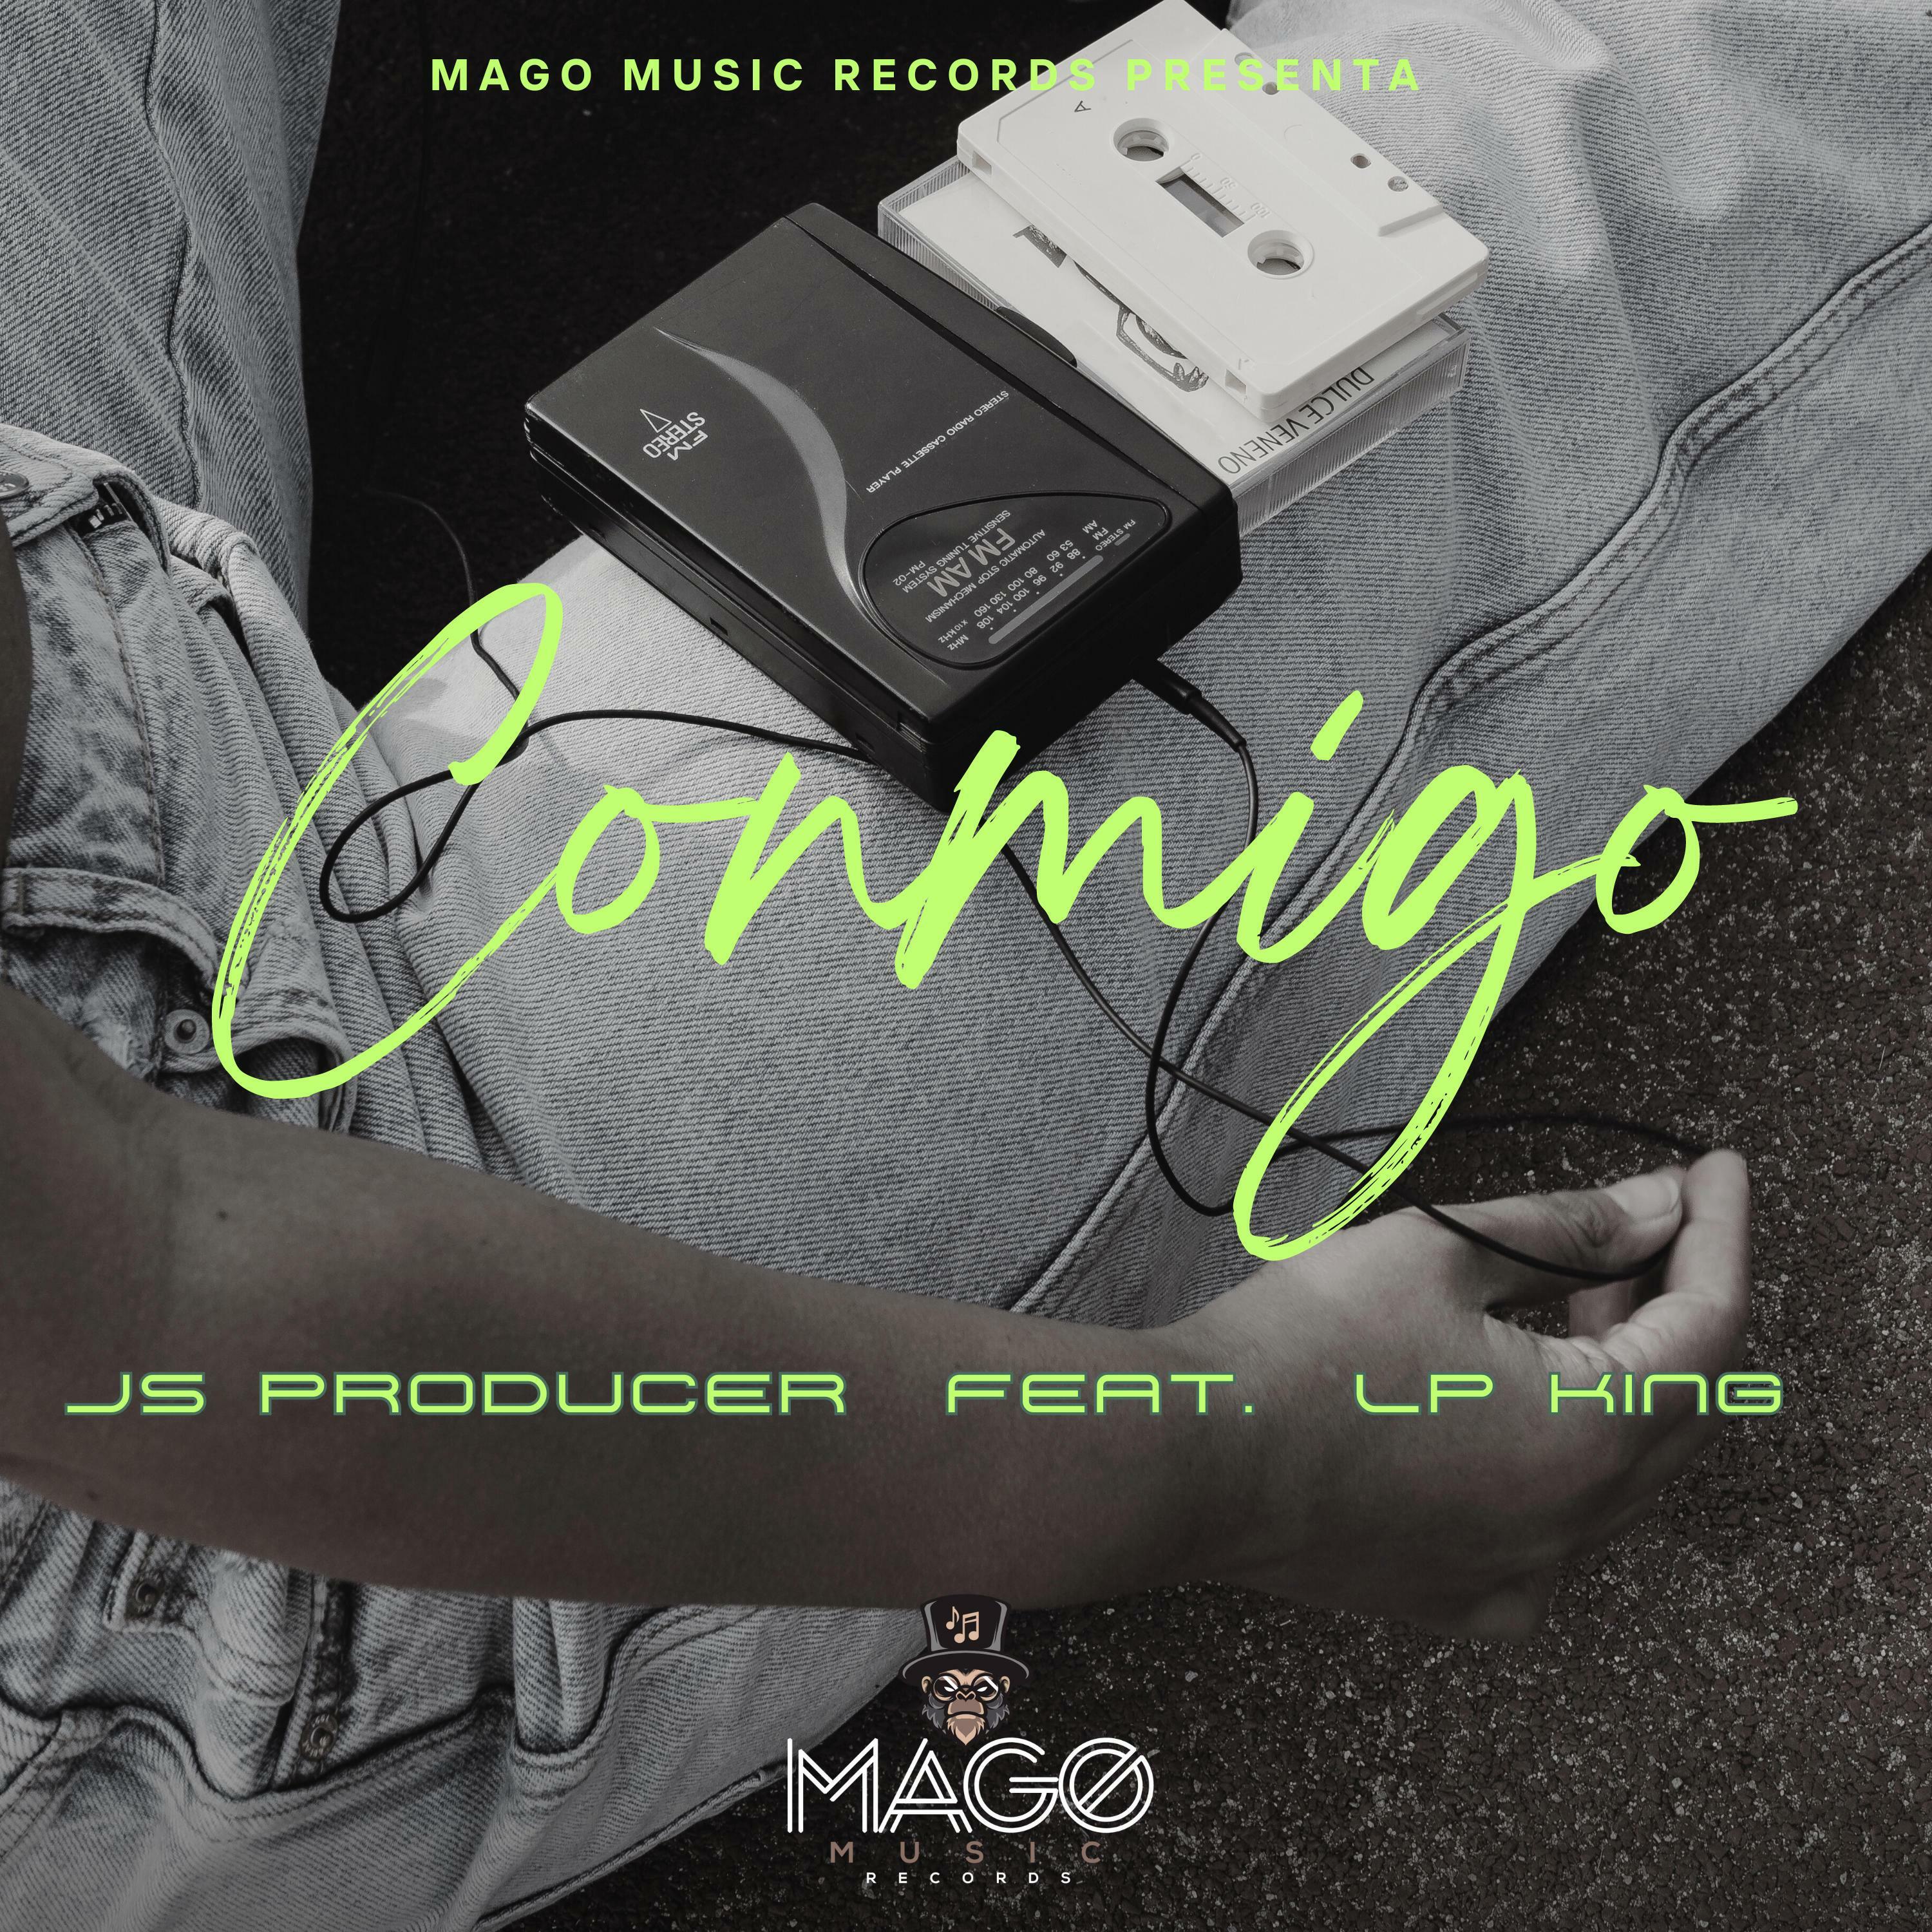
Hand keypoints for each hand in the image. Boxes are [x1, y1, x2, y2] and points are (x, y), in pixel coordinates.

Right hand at [1179, 1151, 1750, 1636]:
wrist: (1193, 1455)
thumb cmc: (1306, 1345)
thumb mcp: (1440, 1251)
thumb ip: (1567, 1230)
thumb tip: (1656, 1207)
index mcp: (1590, 1432)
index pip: (1709, 1324)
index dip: (1717, 1232)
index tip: (1714, 1168)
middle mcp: (1577, 1523)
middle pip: (1684, 1402)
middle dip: (1671, 1303)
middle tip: (1638, 1224)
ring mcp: (1524, 1574)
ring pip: (1625, 1469)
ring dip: (1621, 1376)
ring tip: (1570, 1295)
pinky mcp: (1468, 1598)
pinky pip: (1557, 1527)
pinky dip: (1563, 1455)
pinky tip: (1508, 1398)